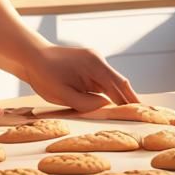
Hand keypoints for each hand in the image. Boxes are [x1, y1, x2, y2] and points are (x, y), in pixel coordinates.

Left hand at [20, 44, 139, 112]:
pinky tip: (113, 107)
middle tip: (144, 118)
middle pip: (120, 84)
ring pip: (113, 84)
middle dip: (130, 101)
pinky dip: (109, 94)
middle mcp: (98, 61)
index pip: (119, 85)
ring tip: (132, 117)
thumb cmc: (44, 74)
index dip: (131, 101)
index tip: (143, 114)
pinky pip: (103, 83)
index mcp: (95, 65)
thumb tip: (107, 107)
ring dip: (120, 99)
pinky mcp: (89, 67)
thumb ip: (87, 103)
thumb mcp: (63, 94)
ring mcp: (94, 63)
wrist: (31, 56)